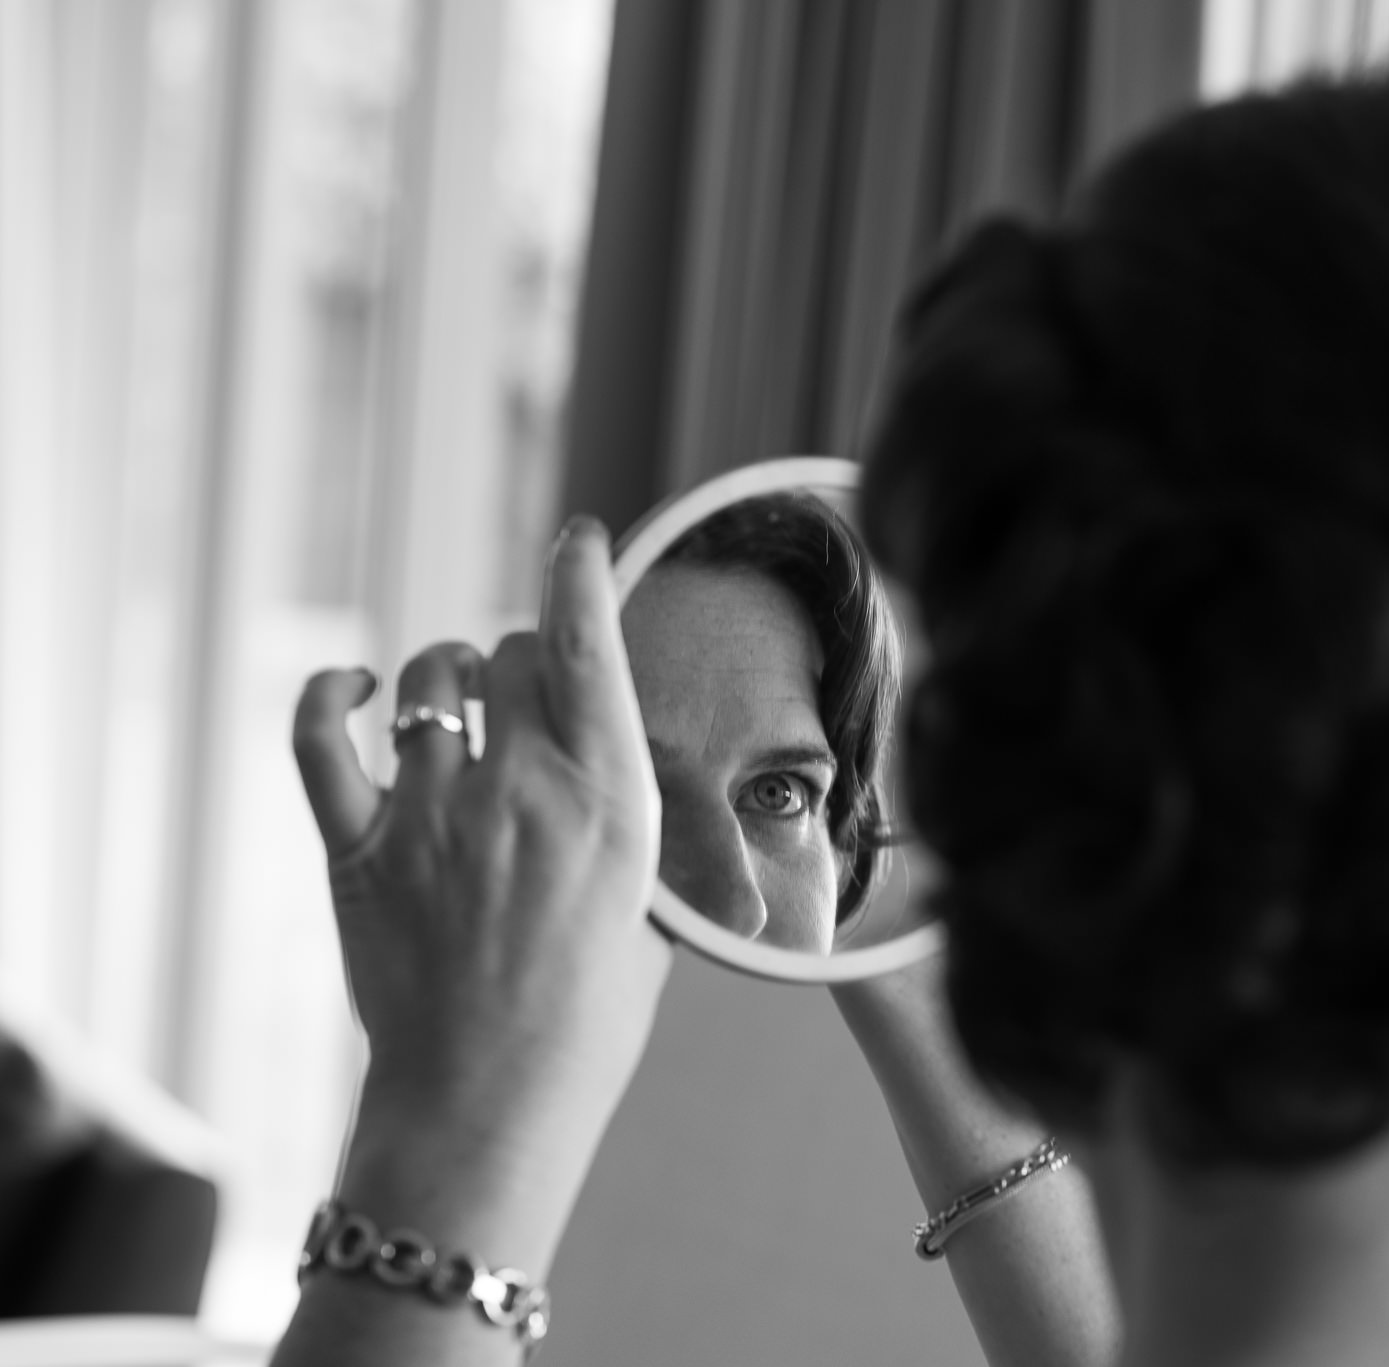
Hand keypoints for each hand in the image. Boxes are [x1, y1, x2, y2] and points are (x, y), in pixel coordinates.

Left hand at [291, 517, 669, 1177]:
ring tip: (450, 708)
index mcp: (608, 801)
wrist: (492, 1102)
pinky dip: (330, 696)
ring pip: (425, 682)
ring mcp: (432, 816)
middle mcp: (520, 791)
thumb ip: (627, 826)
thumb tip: (609, 771)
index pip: (587, 645)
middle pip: (506, 657)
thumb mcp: (649, 908)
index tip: (577, 535)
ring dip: (441, 679)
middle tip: (520, 703)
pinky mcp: (358, 850)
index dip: (578, 571)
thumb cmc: (590, 1019)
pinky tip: (349, 690)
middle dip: (515, 661)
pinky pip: (321, 736)